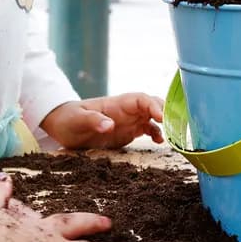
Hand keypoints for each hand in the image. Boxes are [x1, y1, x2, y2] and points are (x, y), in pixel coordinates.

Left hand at [40, 94, 163, 149]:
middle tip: (177, 127)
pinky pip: (148, 129)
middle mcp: (127, 110)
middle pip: (153, 105)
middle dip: (167, 113)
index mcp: (117, 103)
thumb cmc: (68, 119)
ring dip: (165, 124)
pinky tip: (160, 142)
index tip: (162, 117)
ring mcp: (129, 120)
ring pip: (154, 117)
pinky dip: (157, 134)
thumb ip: (93, 120)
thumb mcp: (77, 120)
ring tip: (174, 136)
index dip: (154, 106)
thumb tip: (109, 125)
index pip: (141, 99)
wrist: (63, 126)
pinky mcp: (128, 132)